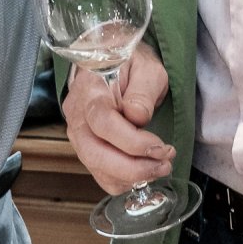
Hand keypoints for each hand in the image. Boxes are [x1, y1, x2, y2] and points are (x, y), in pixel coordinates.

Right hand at [61, 45, 172, 195]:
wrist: (111, 63)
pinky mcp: (86, 149)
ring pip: (98, 169)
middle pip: (95, 153)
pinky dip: (125, 180)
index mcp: (89, 90)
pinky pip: (101, 175)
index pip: (103, 123)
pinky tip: (144, 168)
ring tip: (160, 165)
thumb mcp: (147, 68)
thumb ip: (142, 91)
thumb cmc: (129, 64)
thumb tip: (137, 117)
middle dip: (134, 167)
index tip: (160, 146)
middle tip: (164, 163)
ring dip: (132, 176)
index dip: (132, 141)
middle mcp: (77, 115)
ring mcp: (79, 135)